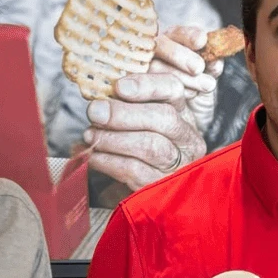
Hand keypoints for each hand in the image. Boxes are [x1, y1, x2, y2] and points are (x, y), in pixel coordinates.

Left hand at [82, 26, 222, 189]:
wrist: (145, 191)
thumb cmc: (135, 146)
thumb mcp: (135, 119)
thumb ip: (124, 102)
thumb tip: (97, 87)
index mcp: (183, 113)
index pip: (173, 90)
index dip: (147, 85)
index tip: (119, 86)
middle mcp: (188, 137)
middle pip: (164, 118)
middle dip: (124, 114)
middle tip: (94, 112)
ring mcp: (180, 164)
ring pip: (152, 145)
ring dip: (114, 139)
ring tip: (90, 136)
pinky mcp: (164, 186)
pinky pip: (136, 171)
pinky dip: (109, 162)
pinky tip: (92, 156)